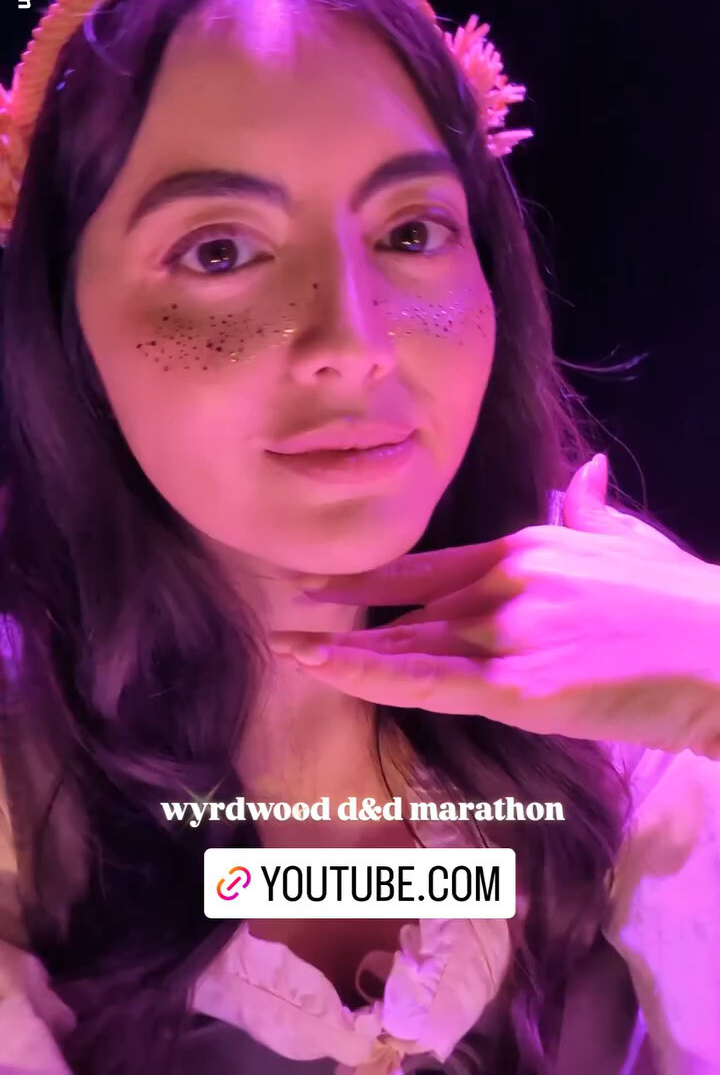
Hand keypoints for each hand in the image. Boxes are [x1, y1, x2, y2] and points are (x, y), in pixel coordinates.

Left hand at [273, 456, 719, 754]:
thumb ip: (590, 508)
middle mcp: (505, 582)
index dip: (374, 577)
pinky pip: (427, 683)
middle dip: (347, 619)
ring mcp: (509, 632)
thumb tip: (583, 471)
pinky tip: (328, 671)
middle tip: (287, 625)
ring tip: (290, 652)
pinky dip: (370, 676)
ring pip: (409, 645)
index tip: (326, 583)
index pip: (429, 565)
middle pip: (411, 610)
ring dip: (344, 652)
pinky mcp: (519, 685)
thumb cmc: (680, 601)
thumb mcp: (628, 540)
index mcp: (525, 547)